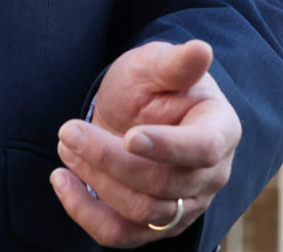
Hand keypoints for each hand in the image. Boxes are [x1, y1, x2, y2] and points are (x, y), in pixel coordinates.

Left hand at [50, 40, 241, 245]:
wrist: (135, 111)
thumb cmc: (152, 83)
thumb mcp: (157, 63)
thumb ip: (176, 63)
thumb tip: (202, 50)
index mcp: (220, 130)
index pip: (202, 149)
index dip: (166, 147)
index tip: (128, 135)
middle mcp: (210, 176)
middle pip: (162, 183)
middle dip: (108, 158)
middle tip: (69, 130)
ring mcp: (185, 207)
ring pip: (140, 210)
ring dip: (95, 179)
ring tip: (67, 145)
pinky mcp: (154, 226)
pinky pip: (120, 236)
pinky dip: (85, 212)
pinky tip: (62, 181)